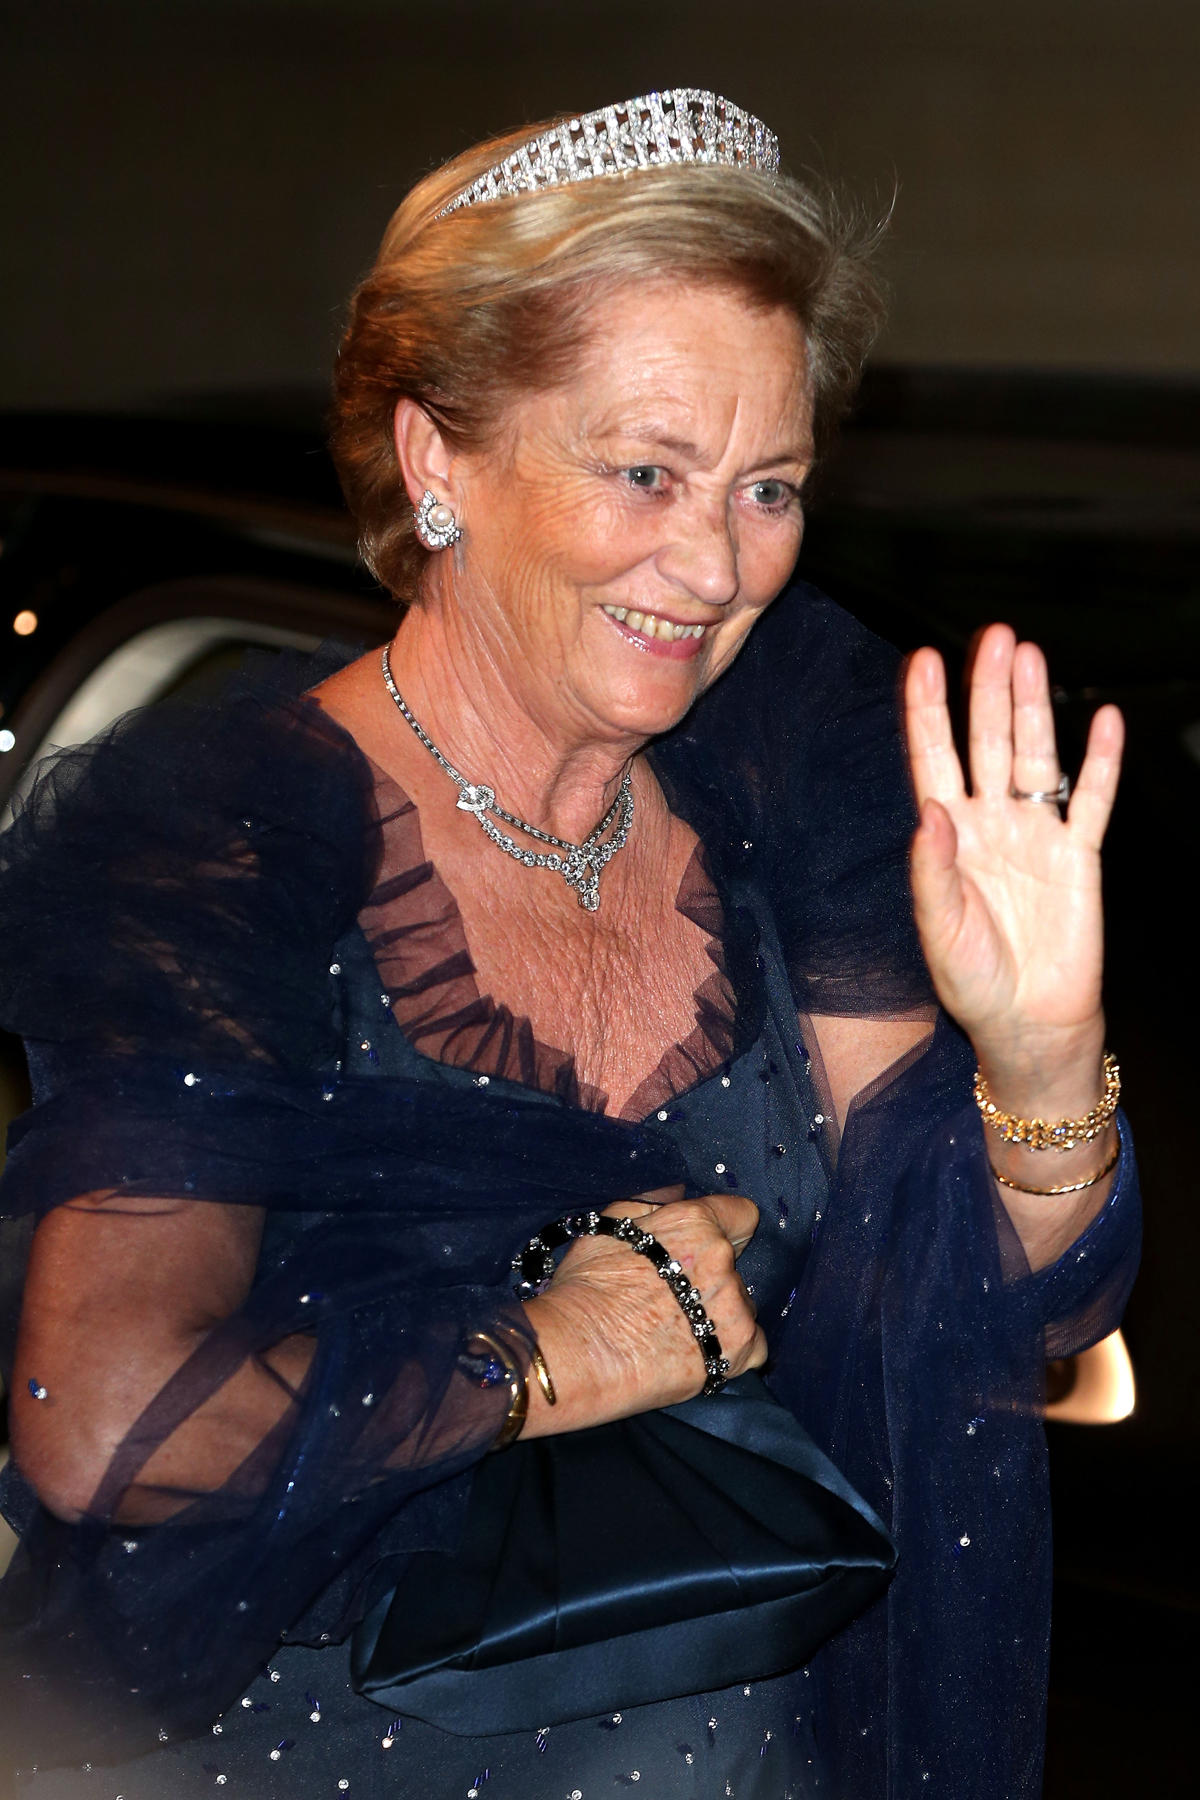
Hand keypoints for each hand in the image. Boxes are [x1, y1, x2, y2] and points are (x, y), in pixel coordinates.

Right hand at [521, 1185, 766, 1436]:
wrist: (578, 1352)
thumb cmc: (586, 1286)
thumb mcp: (609, 1225)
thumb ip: (653, 1204)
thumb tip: (680, 1192)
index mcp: (696, 1223)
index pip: (742, 1214)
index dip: (724, 1227)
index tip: (706, 1245)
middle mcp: (722, 1260)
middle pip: (735, 1265)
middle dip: (712, 1276)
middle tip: (673, 1296)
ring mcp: (734, 1307)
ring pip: (742, 1306)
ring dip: (720, 1314)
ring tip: (679, 1330)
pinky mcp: (738, 1352)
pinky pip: (754, 1348)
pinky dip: (732, 1351)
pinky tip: (699, 1352)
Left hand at [905, 625, 1123, 1116]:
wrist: (1027, 1024)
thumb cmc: (972, 981)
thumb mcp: (939, 929)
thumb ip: (932, 870)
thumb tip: (930, 808)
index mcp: (947, 838)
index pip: (933, 759)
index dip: (928, 711)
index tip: (922, 661)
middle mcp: (990, 825)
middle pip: (988, 742)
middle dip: (988, 690)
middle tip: (992, 636)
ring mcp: (1036, 836)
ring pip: (1036, 757)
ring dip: (1034, 707)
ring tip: (1029, 655)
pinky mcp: (1080, 858)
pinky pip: (1093, 801)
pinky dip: (1101, 763)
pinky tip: (1103, 720)